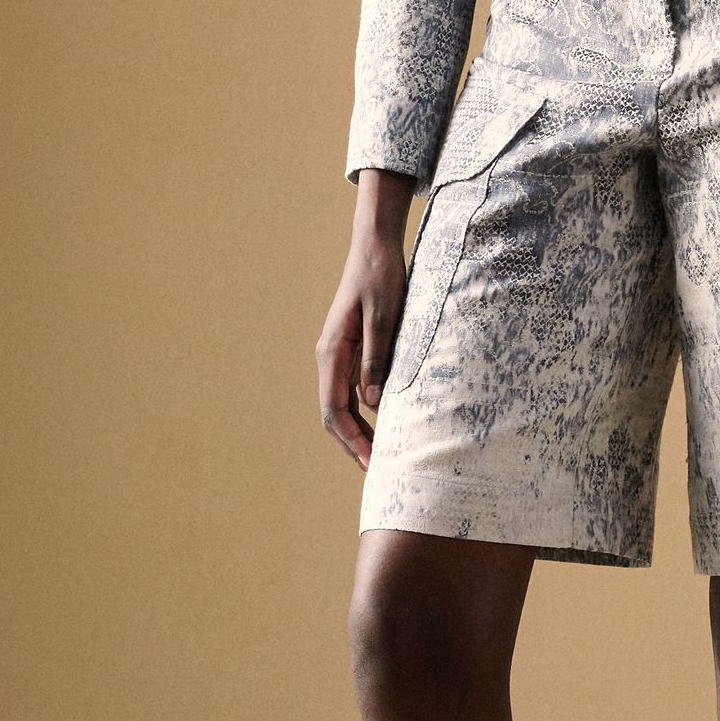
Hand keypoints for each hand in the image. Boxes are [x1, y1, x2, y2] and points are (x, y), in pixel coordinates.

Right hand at [317, 172, 414, 466]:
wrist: (375, 246)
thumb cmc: (381, 276)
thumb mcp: (384, 316)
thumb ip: (378, 357)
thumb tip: (374, 403)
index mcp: (333, 352)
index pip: (335, 411)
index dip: (352, 441)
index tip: (372, 465)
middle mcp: (331, 357)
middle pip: (336, 414)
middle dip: (355, 445)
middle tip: (380, 474)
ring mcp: (341, 354)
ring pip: (345, 404)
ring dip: (361, 432)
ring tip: (384, 457)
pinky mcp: (354, 349)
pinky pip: (356, 389)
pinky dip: (368, 412)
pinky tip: (388, 423)